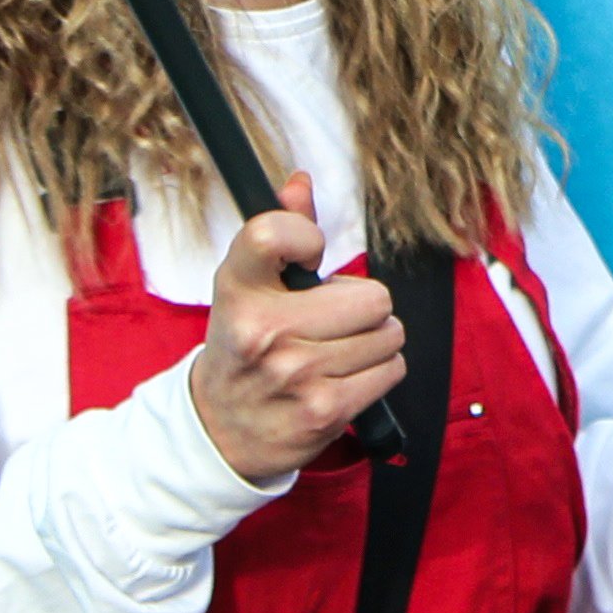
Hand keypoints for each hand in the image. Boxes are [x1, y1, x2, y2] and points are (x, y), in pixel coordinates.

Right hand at [185, 178, 403, 480]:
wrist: (221, 429)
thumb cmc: (243, 348)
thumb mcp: (246, 288)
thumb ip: (277, 231)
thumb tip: (300, 183)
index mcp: (238, 290)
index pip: (275, 232)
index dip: (306, 235)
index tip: (307, 253)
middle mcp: (263, 330)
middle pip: (371, 296)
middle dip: (362, 306)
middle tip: (331, 319)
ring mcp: (296, 373)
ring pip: (388, 333)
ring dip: (372, 341)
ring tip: (336, 349)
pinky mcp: (324, 410)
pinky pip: (391, 370)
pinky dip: (377, 371)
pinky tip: (344, 376)